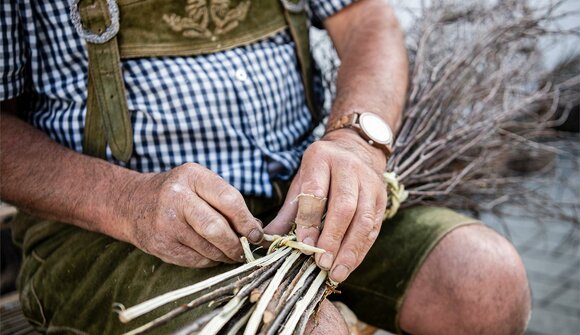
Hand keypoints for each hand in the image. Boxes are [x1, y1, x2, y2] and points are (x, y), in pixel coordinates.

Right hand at [116, 163, 262, 267]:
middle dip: (237, 244)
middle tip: (247, 250)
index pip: (229, 200)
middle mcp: (176, 198)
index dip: (247, 221)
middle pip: (217, 228)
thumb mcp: (200, 184)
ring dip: (226, 255)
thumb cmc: (177, 192)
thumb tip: (257, 228)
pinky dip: (211, 260)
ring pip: (208, 249)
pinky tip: (214, 254)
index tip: (257, 233)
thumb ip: (228, 202)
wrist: (131, 203)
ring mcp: (166, 224)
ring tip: (233, 253)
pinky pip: (196, 260)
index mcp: (192, 176)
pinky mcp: (161, 245)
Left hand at [265, 129, 387, 282]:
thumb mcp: (301, 182)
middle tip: (321, 263)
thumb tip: (268, 239)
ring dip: (350, 249)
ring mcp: (369, 183)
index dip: (310, 220)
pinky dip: (361, 250)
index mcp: (321, 158)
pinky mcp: (381, 198)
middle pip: (344, 206)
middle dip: (333, 238)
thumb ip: (288, 211)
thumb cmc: (322, 171)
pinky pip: (374, 228)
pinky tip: (349, 265)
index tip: (304, 245)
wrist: (355, 149)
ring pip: (363, 219)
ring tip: (337, 272)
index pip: (316, 191)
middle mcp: (349, 168)